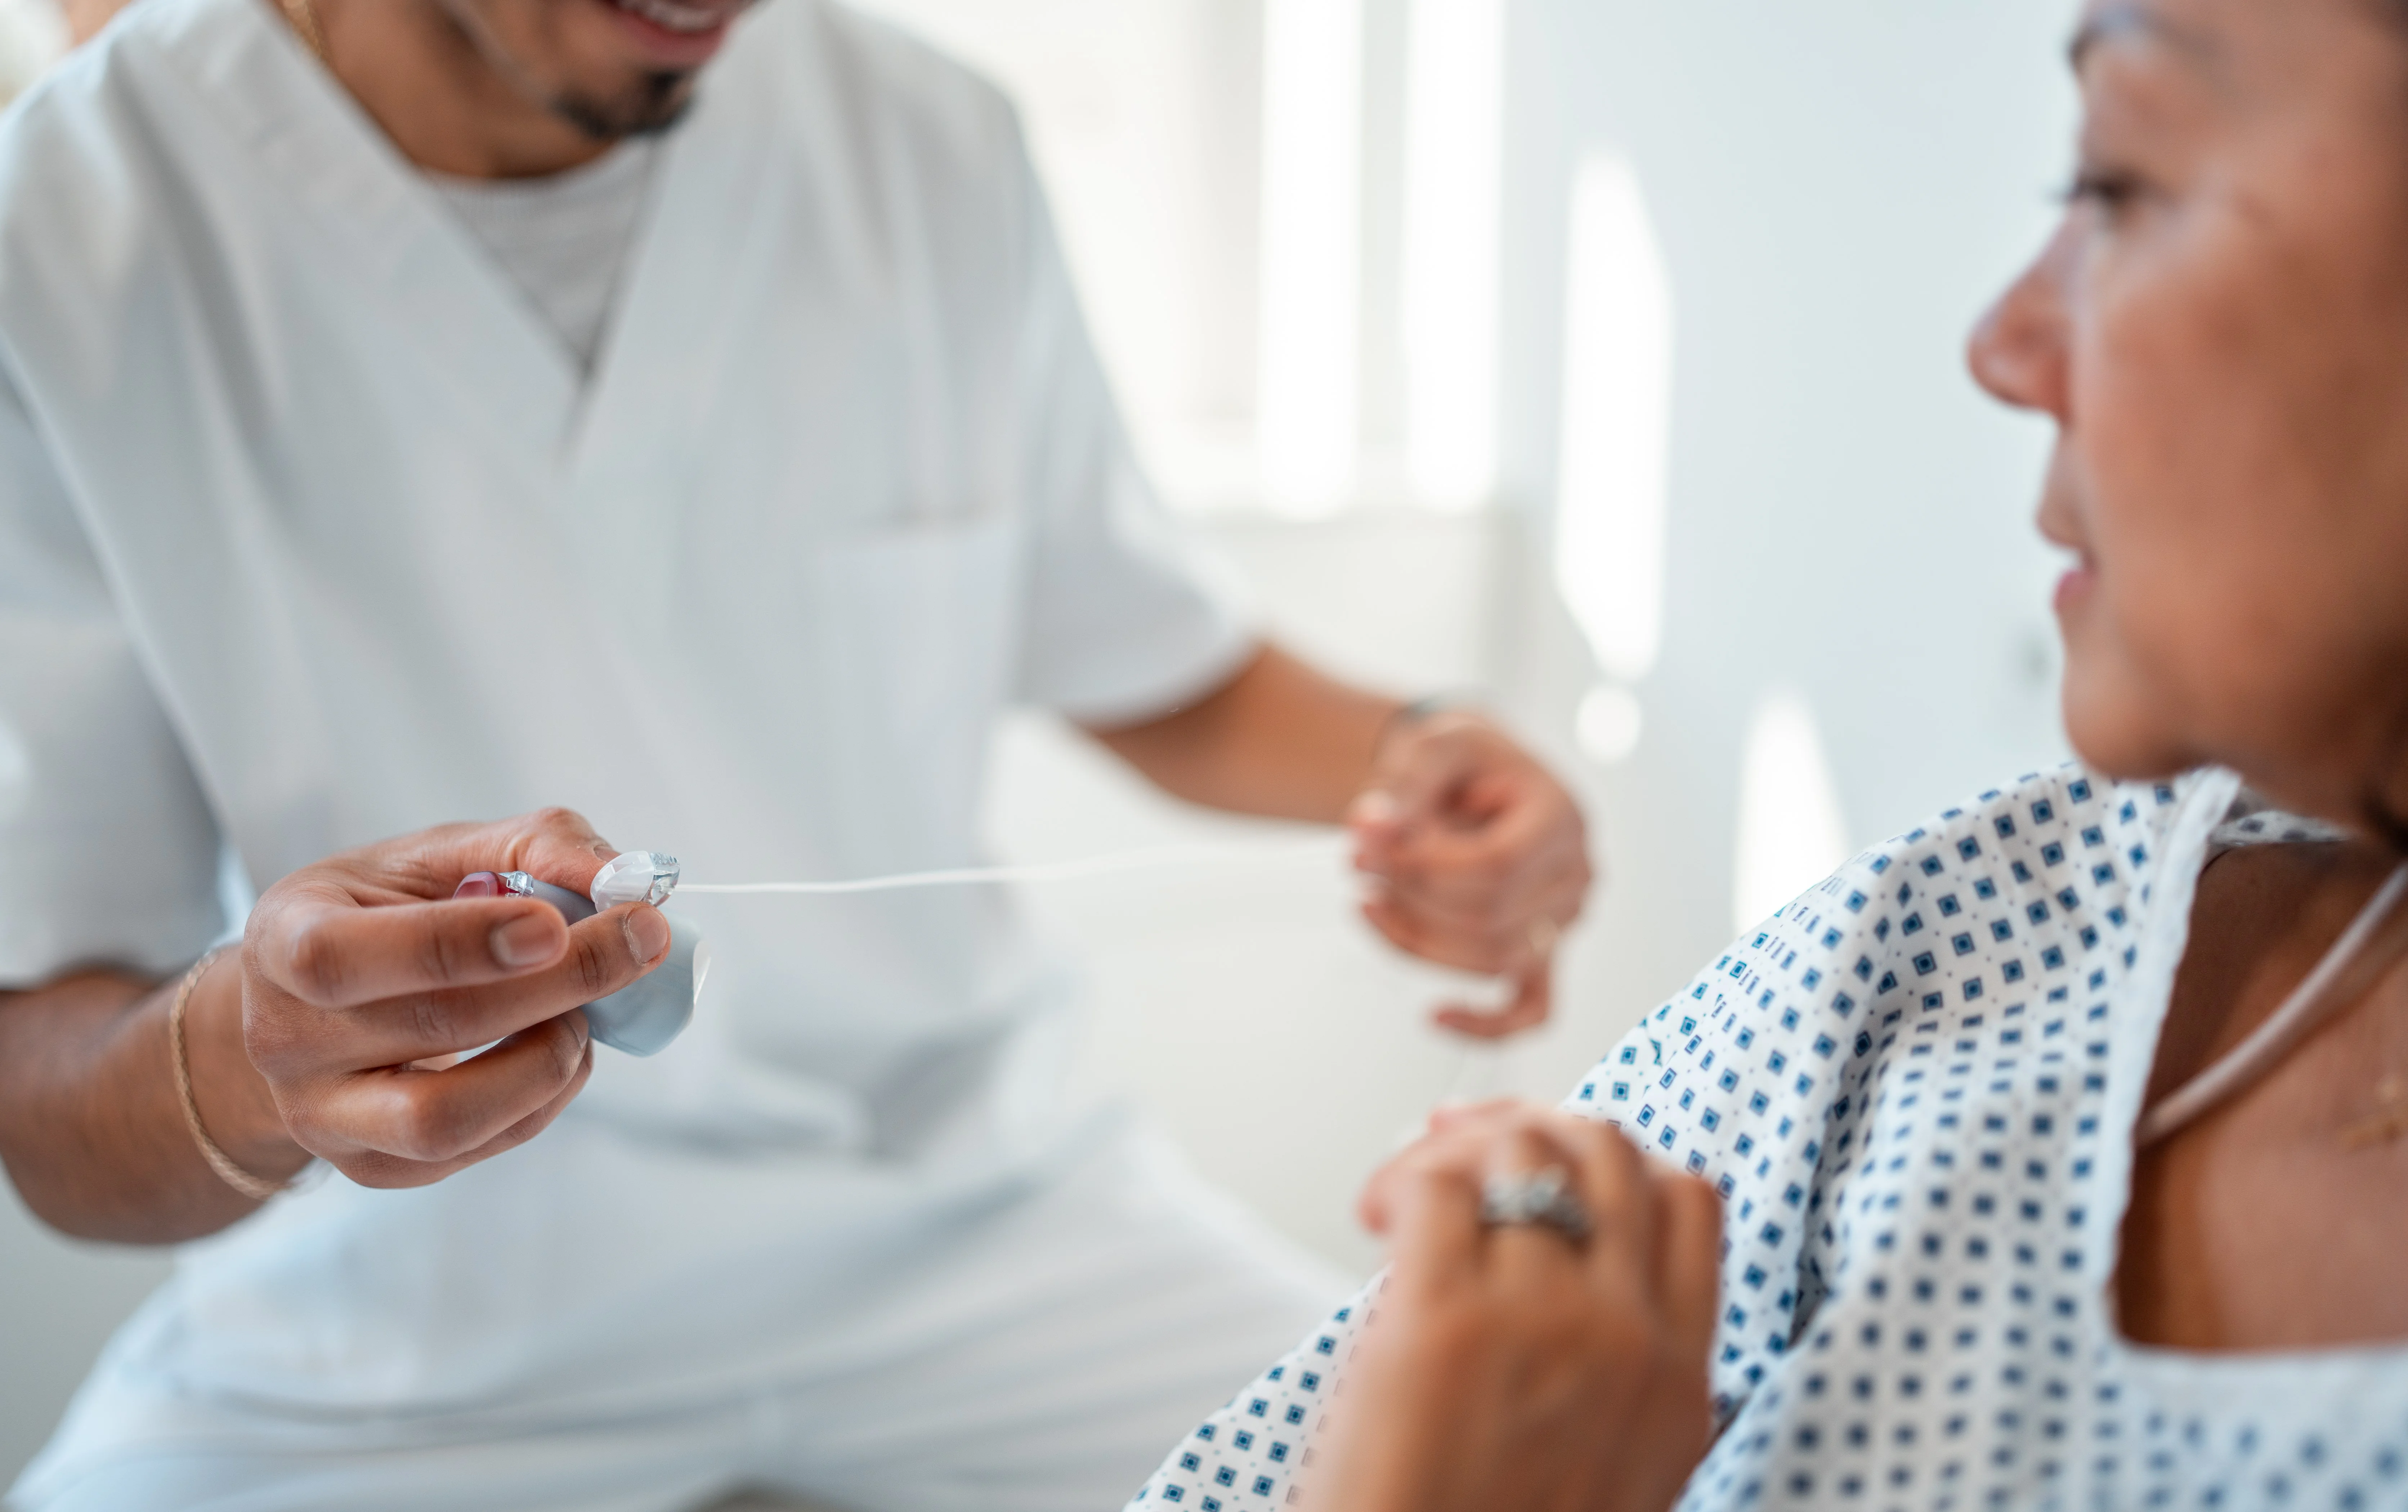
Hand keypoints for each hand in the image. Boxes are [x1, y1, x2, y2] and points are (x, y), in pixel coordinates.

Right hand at [203, 809, 669, 1189]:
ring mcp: (322, 1116)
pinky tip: (563, 1050)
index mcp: (283, 940)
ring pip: (446, 1120)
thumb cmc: (389, 913)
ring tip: (587, 1012)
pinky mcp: (371, 1166)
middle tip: (639, 942)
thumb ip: (534, 845)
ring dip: (550, 1061)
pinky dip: (546, 1099)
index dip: (457, 944)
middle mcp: (286, 1038)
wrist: (319, 1002)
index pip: (344, 958)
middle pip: (430, 1029)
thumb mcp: (441, 854)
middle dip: (558, 983)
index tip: (554, 925)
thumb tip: (627, 879)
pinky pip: (476, 1149)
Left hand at [1311, 1100, 1721, 1511]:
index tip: (1548, 1172)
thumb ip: (1618, 1380)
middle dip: (1535, 1127)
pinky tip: (1371, 1212)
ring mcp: (1541, 1321)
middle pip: (1608, 1150)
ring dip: (1458, 1144)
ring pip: (1523, 1149)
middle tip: (1463, 1154)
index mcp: (1677, 1381)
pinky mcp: (1442, 1319)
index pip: (1689, 1201)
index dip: (1615, 1160)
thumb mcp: (1613, 1474)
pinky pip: (1439, 1184)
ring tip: (1403, 1187)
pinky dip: (1401, 1173)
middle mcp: (1626, 1338)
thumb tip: (1573, 1278)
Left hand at [1349, 711, 1591, 1035]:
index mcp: (1562, 819)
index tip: (1365, 846)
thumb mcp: (1433, 745)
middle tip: (1356, 864)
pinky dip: (1486, 1024)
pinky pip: (1530, 1008)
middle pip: (1489, 917)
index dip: (1422, 866)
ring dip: (1416, 940)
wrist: (1476, 775)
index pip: (1496, 866)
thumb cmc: (1462, 761)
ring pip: (1491, 961)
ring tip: (1368, 900)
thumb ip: (1403, 784)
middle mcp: (1575, 877)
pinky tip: (1435, 1016)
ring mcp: (1564, 922)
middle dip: (1409, 898)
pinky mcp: (1544, 953)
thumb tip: (1368, 828)